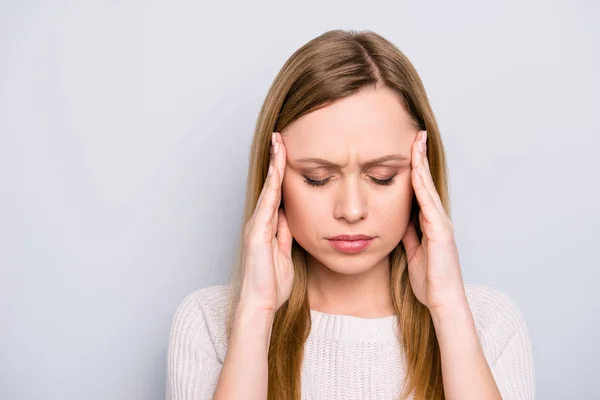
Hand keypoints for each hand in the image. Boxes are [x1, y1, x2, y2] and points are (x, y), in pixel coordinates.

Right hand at [239, 131, 293, 314]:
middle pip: (270, 185)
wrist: (260, 305)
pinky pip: (267, 204)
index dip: (282, 172)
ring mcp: (256, 226)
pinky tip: (277, 169)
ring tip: (278, 143)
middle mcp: (260, 222)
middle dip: (275, 160)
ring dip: (274, 165)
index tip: (287, 152)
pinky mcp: (256, 233)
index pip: (277, 193)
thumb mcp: (285, 253)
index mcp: (268, 227)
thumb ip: (286, 234)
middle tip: (280, 137)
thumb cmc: (271, 285)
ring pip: (268, 189)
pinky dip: (272, 185)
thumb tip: (290, 216)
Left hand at [401, 130, 466, 311]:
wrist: (441, 300)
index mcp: (430, 223)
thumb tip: (398, 219)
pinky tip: (415, 171)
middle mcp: (438, 219)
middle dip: (421, 158)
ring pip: (428, 188)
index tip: (409, 149)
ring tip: (417, 143)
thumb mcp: (413, 251)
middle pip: (427, 182)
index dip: (415, 169)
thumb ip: (408, 234)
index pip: (421, 190)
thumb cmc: (428, 280)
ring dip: (422, 164)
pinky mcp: (440, 232)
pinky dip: (422, 186)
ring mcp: (441, 224)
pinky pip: (428, 204)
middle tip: (416, 135)